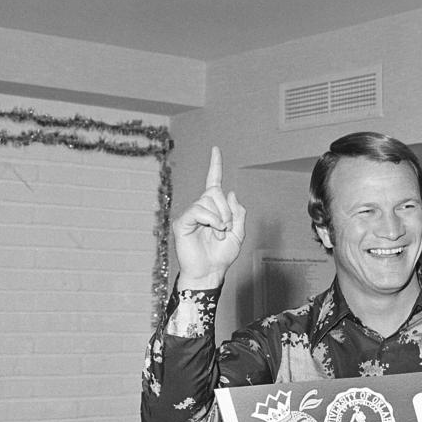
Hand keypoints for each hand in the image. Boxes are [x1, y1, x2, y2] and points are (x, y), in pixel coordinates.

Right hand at [173, 146, 246, 288]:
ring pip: (208, 201)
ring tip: (218, 235)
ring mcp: (190, 214)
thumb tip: (230, 191)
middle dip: (227, 210)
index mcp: (214, 209)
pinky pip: (199, 211)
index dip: (215, 166)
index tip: (216, 149)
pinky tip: (213, 231)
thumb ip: (237, 213)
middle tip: (226, 229)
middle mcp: (201, 208)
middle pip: (215, 191)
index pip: (213, 182)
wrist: (211, 272)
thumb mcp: (238, 233)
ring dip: (220, 219)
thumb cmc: (222, 256)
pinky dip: (210, 220)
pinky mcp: (183, 222)